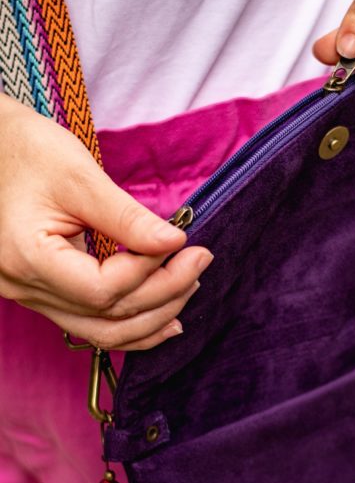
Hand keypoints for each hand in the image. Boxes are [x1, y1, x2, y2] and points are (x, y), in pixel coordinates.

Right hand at [0, 94, 212, 350]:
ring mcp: (32, 295)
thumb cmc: (26, 151)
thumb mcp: (78, 176)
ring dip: (152, 317)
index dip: (149, 269)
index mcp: (28, 258)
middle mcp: (25, 288)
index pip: (102, 288)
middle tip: (201, 261)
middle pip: (107, 315)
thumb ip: (126, 216)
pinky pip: (90, 324)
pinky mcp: (44, 292)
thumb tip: (175, 241)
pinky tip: (162, 319)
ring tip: (190, 289)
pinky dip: (130, 324)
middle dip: (164, 293)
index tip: (183, 242)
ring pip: (101, 331)